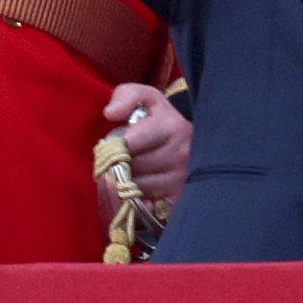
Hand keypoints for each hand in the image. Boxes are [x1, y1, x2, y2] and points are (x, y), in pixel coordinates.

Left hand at [104, 85, 189, 203]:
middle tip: (120, 160)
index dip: (114, 146)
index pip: (129, 143)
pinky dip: (139, 201)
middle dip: (119, 165)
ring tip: (131, 172)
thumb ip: (125, 96)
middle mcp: (181, 154)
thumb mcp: (146, 98)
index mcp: (171, 126)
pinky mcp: (180, 198)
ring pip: (138, 188)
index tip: (114, 146)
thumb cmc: (160, 119)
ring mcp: (182, 179)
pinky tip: (140, 190)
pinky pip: (148, 206)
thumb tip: (110, 114)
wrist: (192, 140)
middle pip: (132, 167)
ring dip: (127, 183)